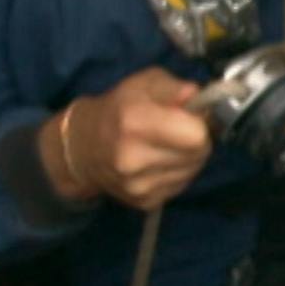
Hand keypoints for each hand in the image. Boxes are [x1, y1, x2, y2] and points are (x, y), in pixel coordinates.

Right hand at [44, 67, 213, 211]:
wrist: (84, 146)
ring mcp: (138, 186)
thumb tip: (200, 100)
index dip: (199, 122)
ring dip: (188, 157)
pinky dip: (177, 172)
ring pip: (193, 171)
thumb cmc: (119, 107)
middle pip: (199, 154)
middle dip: (197, 140)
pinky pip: (181, 185)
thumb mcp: (145, 82)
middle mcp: (133, 159)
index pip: (196, 135)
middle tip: (180, 130)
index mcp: (134, 122)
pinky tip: (160, 161)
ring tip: (167, 145)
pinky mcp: (145, 202)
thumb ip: (176, 87)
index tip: (189, 115)